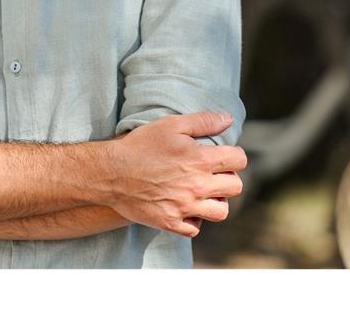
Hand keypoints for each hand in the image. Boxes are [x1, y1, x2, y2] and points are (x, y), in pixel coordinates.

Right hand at [106, 112, 245, 237]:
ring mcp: (185, 207)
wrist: (110, 172)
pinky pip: (195, 228)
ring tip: (202, 193)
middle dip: (227, 178)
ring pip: (221, 212)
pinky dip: (193, 219)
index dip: (233, 155)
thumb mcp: (170, 125)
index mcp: (200, 159)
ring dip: (216, 201)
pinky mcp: (170, 222)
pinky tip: (184, 208)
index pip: (239, 160)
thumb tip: (228, 120)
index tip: (223, 156)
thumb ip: (203, 121)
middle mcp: (198, 186)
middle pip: (235, 187)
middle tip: (211, 174)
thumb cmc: (140, 145)